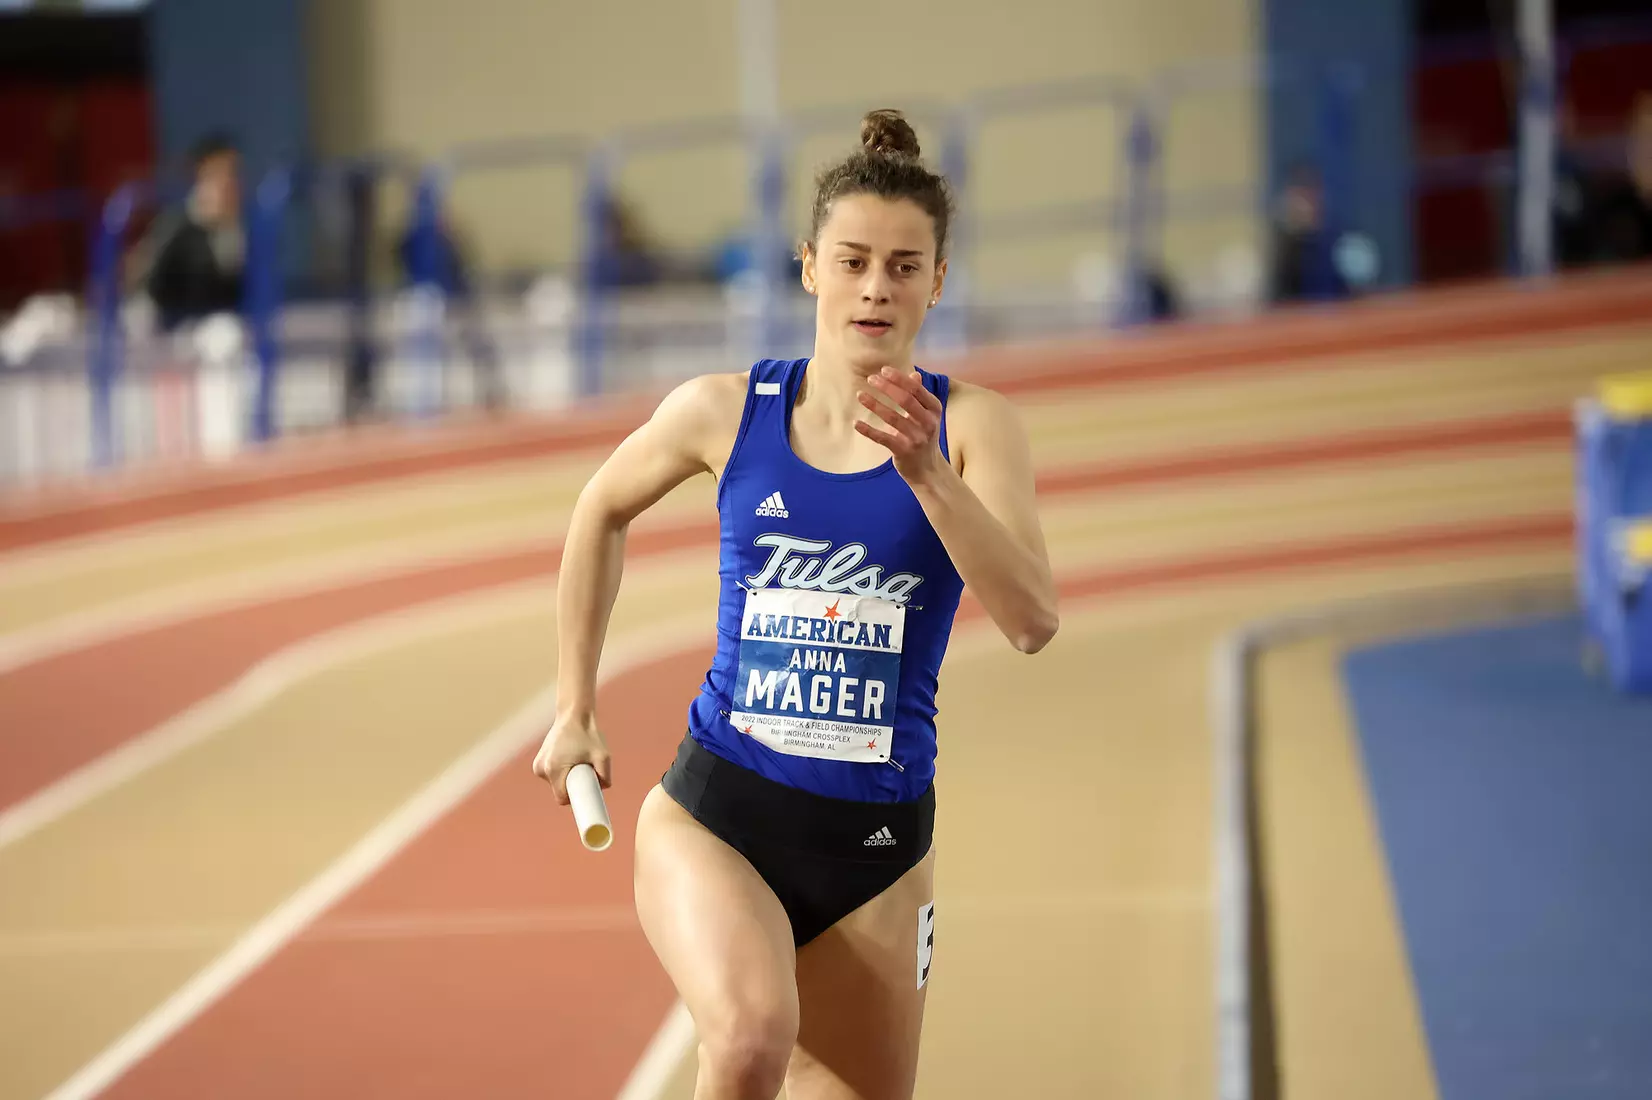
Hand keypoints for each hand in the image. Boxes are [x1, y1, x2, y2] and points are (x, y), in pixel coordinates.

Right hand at [531, 712, 611, 804]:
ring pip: (555, 783)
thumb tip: (602, 788)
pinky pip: (552, 775)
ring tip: (577, 761)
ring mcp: (538, 765)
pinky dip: (561, 772)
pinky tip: (569, 759)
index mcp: (554, 769)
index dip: (575, 799)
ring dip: (567, 778)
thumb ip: (606, 776)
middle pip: (559, 791)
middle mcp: (542, 768)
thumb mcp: (603, 755)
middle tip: (586, 772)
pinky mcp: (538, 761)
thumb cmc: (588, 733)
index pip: (562, 798)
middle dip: (573, 786)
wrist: (573, 714)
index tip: (585, 794)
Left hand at [856, 367, 945, 486]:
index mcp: (934, 410)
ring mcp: (917, 438)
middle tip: (871, 379)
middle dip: (887, 387)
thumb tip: (914, 374)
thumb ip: (919, 396)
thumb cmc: (924, 437)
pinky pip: (883, 438)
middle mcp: (928, 423)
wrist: (928, 470)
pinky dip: (869, 430)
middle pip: (906, 400)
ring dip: (875, 405)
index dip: (899, 379)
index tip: (883, 370)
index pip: (916, 389)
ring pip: (893, 418)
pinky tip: (856, 423)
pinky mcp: (904, 451)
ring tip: (860, 395)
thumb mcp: (927, 416)